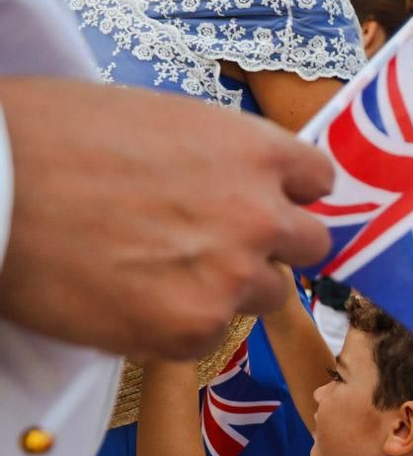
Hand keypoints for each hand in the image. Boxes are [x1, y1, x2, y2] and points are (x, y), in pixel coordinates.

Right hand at [0, 78, 331, 357]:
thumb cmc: (51, 137)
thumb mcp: (157, 120)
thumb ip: (216, 157)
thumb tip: (233, 183)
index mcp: (253, 151)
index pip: (318, 180)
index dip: (288, 193)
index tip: (266, 201)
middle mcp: (260, 217)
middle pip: (309, 245)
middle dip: (270, 245)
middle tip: (214, 244)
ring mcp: (231, 279)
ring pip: (265, 295)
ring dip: (227, 287)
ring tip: (158, 270)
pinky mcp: (190, 331)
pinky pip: (210, 335)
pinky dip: (177, 323)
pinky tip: (127, 297)